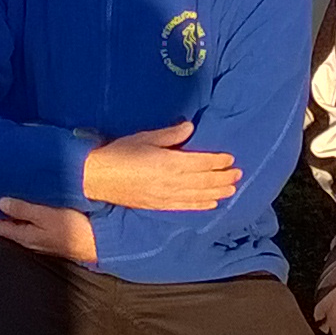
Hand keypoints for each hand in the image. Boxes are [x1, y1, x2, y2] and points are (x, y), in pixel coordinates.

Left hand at [0, 195, 98, 263]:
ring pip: (27, 224)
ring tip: (22, 191)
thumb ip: (22, 209)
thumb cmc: (73, 229)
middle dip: (8, 209)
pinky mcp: (57, 236)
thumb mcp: (45, 215)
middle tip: (6, 188)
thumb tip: (0, 203)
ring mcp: (45, 240)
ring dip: (24, 210)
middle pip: (13, 225)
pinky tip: (42, 203)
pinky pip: (40, 223)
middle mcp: (32, 241)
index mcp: (25, 237)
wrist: (100, 243)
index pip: (0, 225)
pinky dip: (37, 213)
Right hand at [81, 122, 238, 211]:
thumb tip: (190, 128)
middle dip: (223, 177)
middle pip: (204, 180)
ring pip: (199, 195)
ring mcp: (166, 196)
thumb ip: (170, 135)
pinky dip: (201, 205)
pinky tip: (212, 204)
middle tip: (238, 174)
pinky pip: (185, 206)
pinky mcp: (159, 205)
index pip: (202, 162)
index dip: (218, 161)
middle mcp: (172, 182)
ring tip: (232, 189)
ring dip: (217, 192)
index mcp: (170, 163)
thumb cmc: (119, 153)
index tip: (230, 158)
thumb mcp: (145, 138)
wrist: (97, 178)